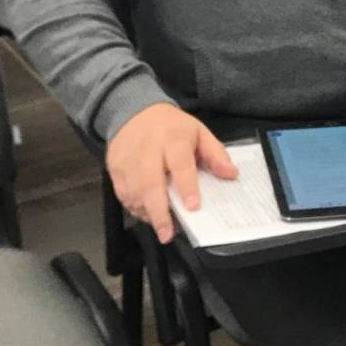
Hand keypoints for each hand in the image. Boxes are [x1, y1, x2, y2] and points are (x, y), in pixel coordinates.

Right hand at [106, 102, 237, 242]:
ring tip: (162, 227)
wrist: (133, 110)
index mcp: (173, 138)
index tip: (193, 207)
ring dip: (148, 213)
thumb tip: (231, 175)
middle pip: (151, 183)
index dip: (186, 186)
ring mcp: (127, 159)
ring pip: (134, 192)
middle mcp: (147, 149)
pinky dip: (135, 208)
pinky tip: (148, 213)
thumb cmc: (171, 127)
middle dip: (159, 212)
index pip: (180, 164)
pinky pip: (123, 194)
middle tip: (168, 234)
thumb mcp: (199, 132)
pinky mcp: (114, 168)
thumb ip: (215, 154)